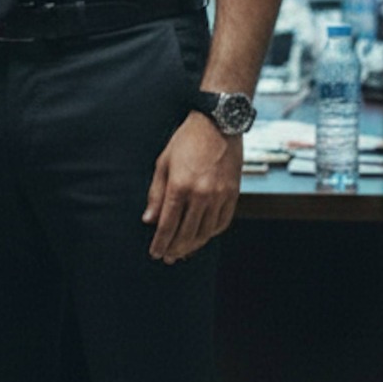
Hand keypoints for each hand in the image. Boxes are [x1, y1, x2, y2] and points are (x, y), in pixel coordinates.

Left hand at [142, 113, 241, 262]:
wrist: (218, 124)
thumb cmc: (186, 141)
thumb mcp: (163, 163)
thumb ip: (156, 194)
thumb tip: (149, 220)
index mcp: (180, 186)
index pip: (168, 225)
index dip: (160, 243)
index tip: (155, 253)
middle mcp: (201, 194)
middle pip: (186, 233)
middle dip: (174, 249)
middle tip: (167, 257)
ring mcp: (220, 196)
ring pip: (205, 232)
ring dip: (192, 246)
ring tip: (182, 252)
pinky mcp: (233, 194)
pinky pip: (222, 223)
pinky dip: (211, 233)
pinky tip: (202, 236)